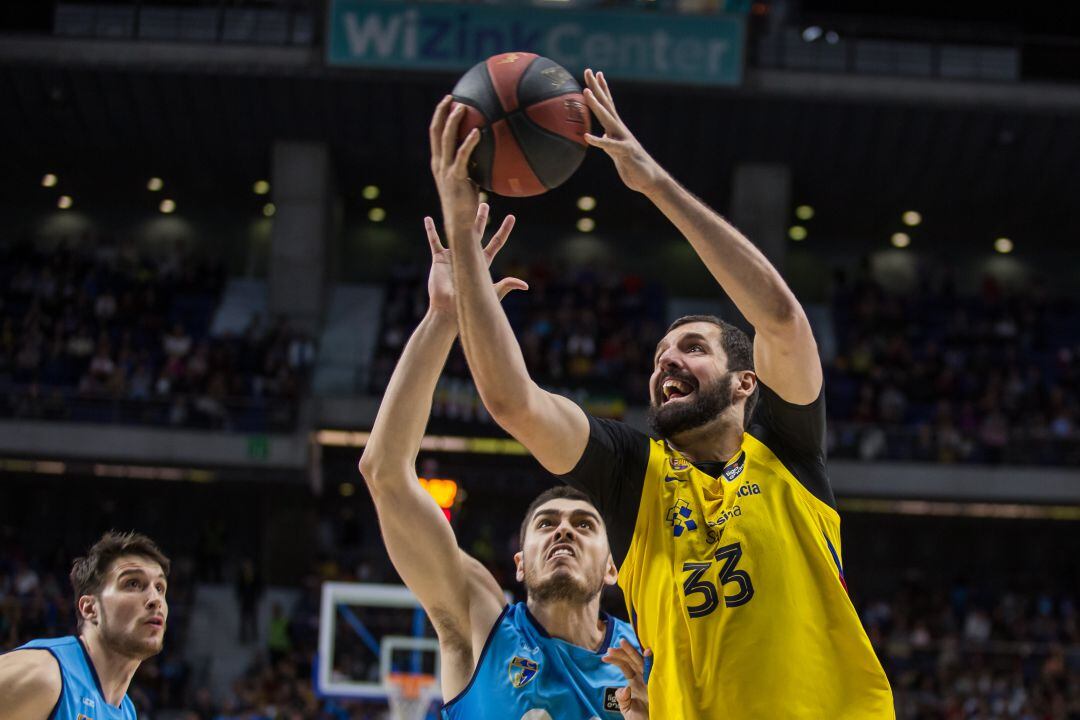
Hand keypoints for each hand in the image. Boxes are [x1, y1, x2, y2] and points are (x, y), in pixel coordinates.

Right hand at [424, 211, 526, 319]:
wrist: (449, 309)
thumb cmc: (470, 303)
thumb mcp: (490, 292)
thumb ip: (506, 285)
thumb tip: (525, 285)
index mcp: (482, 263)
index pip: (496, 243)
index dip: (504, 230)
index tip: (512, 217)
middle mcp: (468, 256)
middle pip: (477, 232)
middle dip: (481, 218)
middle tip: (484, 204)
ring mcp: (453, 256)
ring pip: (456, 232)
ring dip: (459, 219)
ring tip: (461, 205)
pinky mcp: (439, 259)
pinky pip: (435, 241)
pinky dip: (431, 230)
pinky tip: (428, 219)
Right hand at [430, 94, 481, 231]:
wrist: (459, 223)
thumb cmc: (466, 205)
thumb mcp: (468, 180)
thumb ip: (472, 166)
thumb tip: (488, 153)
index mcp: (439, 163)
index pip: (435, 134)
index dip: (439, 116)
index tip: (448, 102)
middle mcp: (439, 164)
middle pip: (435, 132)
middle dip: (442, 112)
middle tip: (451, 97)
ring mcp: (446, 170)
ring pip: (446, 139)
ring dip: (453, 121)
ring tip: (463, 107)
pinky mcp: (456, 177)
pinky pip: (462, 155)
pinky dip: (468, 142)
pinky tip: (477, 132)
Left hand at [582, 69, 665, 194]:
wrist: (649, 179)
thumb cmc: (633, 166)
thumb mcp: (616, 152)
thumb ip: (608, 142)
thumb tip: (601, 136)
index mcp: (616, 129)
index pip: (608, 104)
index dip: (601, 88)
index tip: (594, 73)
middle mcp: (620, 130)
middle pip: (606, 104)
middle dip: (596, 87)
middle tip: (588, 70)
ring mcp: (623, 139)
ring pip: (607, 119)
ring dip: (596, 105)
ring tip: (585, 92)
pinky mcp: (624, 153)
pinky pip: (609, 146)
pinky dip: (598, 141)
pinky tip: (586, 136)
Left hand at [602, 640, 651, 719]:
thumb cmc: (639, 718)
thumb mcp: (626, 709)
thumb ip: (622, 699)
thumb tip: (623, 689)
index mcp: (634, 682)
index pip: (625, 666)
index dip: (616, 660)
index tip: (605, 656)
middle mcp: (642, 679)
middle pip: (631, 661)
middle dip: (622, 653)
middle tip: (610, 648)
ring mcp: (650, 681)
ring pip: (641, 662)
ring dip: (632, 652)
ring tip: (624, 643)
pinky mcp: (658, 685)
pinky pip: (654, 671)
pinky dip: (651, 661)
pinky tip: (648, 652)